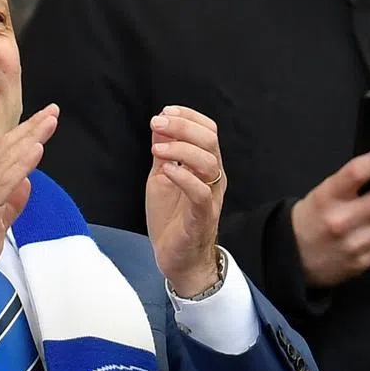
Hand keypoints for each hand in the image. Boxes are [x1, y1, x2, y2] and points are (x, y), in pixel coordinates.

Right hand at [0, 105, 58, 298]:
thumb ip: (11, 205)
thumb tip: (26, 184)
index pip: (6, 155)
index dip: (26, 136)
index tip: (45, 121)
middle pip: (8, 149)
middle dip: (32, 128)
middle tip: (53, 110)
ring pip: (7, 158)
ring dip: (30, 138)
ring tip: (49, 121)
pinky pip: (5, 180)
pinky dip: (22, 163)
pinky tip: (36, 149)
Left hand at [146, 106, 225, 296]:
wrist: (176, 258)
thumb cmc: (172, 218)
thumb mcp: (162, 177)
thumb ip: (163, 152)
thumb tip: (159, 124)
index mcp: (205, 165)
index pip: (208, 130)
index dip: (188, 116)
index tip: (164, 112)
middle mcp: (213, 178)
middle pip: (209, 140)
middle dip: (182, 126)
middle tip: (157, 123)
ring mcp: (210, 196)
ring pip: (208, 162)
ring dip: (180, 149)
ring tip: (156, 149)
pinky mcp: (202, 216)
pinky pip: (200, 192)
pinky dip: (183, 177)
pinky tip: (167, 171)